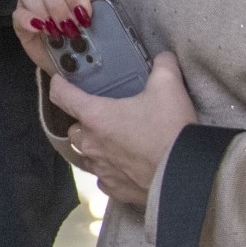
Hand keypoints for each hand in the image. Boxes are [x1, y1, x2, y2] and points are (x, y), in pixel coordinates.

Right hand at [9, 0, 112, 76]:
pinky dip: (28, 19)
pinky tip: (40, 29)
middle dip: (59, 4)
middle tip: (71, 26)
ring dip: (41, 8)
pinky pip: (17, 10)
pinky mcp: (21, 15)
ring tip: (56, 30)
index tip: (84, 13)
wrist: (83, 60)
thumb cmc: (94, 32)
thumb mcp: (103, 14)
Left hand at [49, 52, 197, 207]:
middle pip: (74, 129)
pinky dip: (109, 170)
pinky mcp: (113, 188)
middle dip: (84, 122)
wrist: (186, 175)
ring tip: (115, 140)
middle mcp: (91, 143)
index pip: (62, 95)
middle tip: (105, 115)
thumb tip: (164, 57)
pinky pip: (102, 177)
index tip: (60, 81)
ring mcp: (100, 168)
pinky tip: (124, 165)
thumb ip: (163, 66)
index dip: (59, 85)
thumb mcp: (168, 87)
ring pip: (86, 154)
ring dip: (95, 146)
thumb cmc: (171, 129)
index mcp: (95, 115)